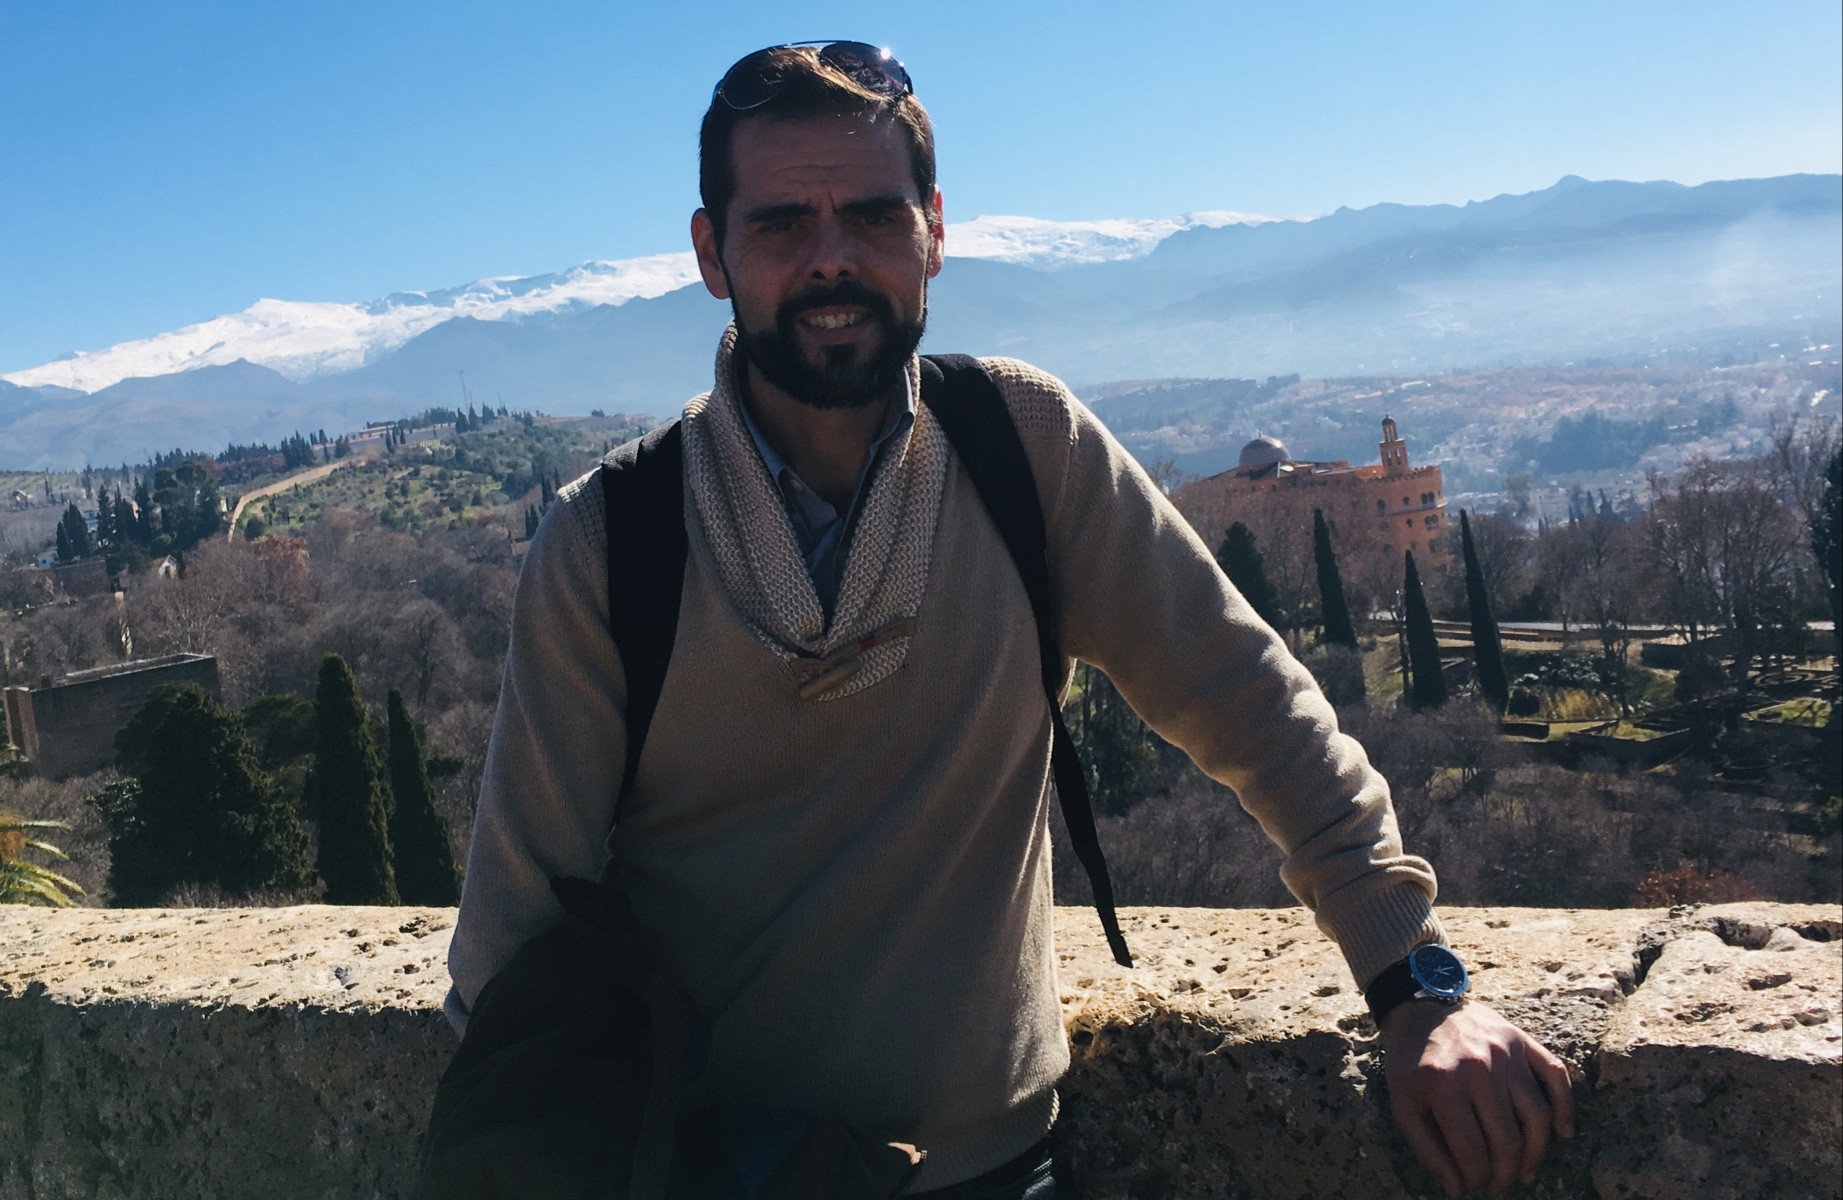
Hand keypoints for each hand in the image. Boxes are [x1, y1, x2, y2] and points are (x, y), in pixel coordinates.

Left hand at [1380, 999, 1574, 1196]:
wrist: (1419, 1006)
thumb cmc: (1409, 1059)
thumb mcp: (1403, 1102)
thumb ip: (1427, 1148)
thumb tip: (1456, 1189)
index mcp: (1445, 1086)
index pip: (1473, 1151)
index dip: (1476, 1178)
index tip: (1475, 1186)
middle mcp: (1480, 1069)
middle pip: (1509, 1140)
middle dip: (1506, 1173)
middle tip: (1500, 1184)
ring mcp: (1506, 1054)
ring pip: (1538, 1116)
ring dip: (1536, 1152)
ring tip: (1525, 1170)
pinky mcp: (1523, 1040)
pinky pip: (1556, 1076)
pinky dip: (1566, 1107)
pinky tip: (1563, 1133)